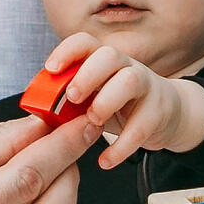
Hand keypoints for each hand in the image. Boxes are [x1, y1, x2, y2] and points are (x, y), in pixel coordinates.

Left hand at [44, 32, 203, 168]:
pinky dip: (121, 147)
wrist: (167, 115)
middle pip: (109, 55)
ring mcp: (146, 86)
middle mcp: (126, 66)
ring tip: (92, 123)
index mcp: (103, 60)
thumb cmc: (118, 104)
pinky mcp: (160, 111)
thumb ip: (70, 98)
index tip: (51, 69)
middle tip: (71, 98)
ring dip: (106, 102)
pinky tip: (105, 161)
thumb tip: (37, 109)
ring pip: (130, 80)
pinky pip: (142, 126)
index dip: (67, 52)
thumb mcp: (94, 97)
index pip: (85, 42)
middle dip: (87, 75)